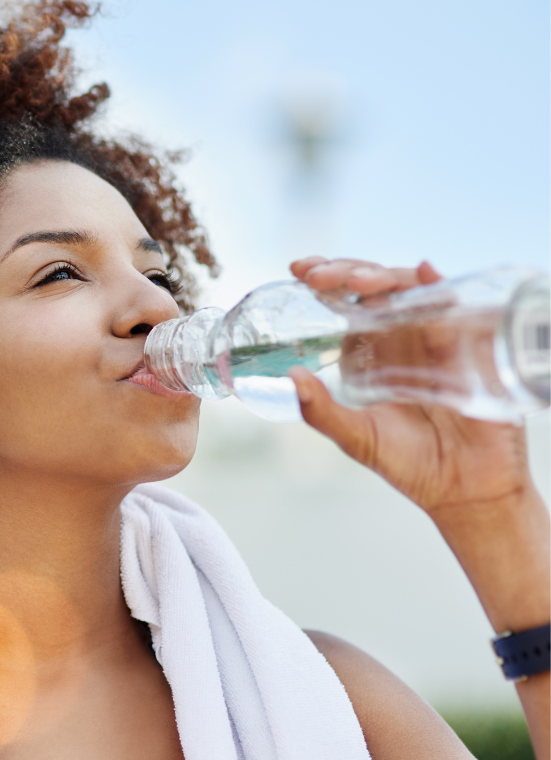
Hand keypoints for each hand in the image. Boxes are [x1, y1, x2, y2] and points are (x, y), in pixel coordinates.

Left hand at [286, 256, 532, 520]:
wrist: (465, 489)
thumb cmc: (409, 462)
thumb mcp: (356, 437)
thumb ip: (321, 411)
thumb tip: (290, 377)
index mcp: (370, 350)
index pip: (346, 302)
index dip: (325, 279)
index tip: (299, 270)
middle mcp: (401, 336)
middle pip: (375, 286)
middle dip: (346, 272)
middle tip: (320, 276)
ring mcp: (435, 336)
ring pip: (410, 288)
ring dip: (384, 277)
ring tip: (358, 284)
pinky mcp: (468, 345)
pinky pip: (456, 307)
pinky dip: (439, 286)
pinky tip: (426, 274)